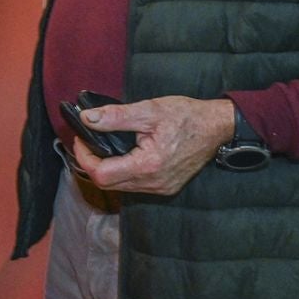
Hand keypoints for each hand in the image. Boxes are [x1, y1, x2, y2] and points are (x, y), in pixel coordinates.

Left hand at [72, 96, 235, 195]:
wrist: (217, 128)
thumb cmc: (186, 116)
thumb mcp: (149, 110)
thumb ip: (116, 116)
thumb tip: (86, 119)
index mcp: (148, 166)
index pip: (101, 175)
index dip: (84, 158)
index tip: (81, 139)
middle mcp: (154, 183)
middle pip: (107, 184)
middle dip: (92, 163)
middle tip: (88, 141)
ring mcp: (160, 188)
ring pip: (120, 186)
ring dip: (106, 169)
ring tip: (103, 145)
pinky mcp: (166, 187)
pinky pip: (134, 185)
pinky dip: (122, 172)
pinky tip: (122, 154)